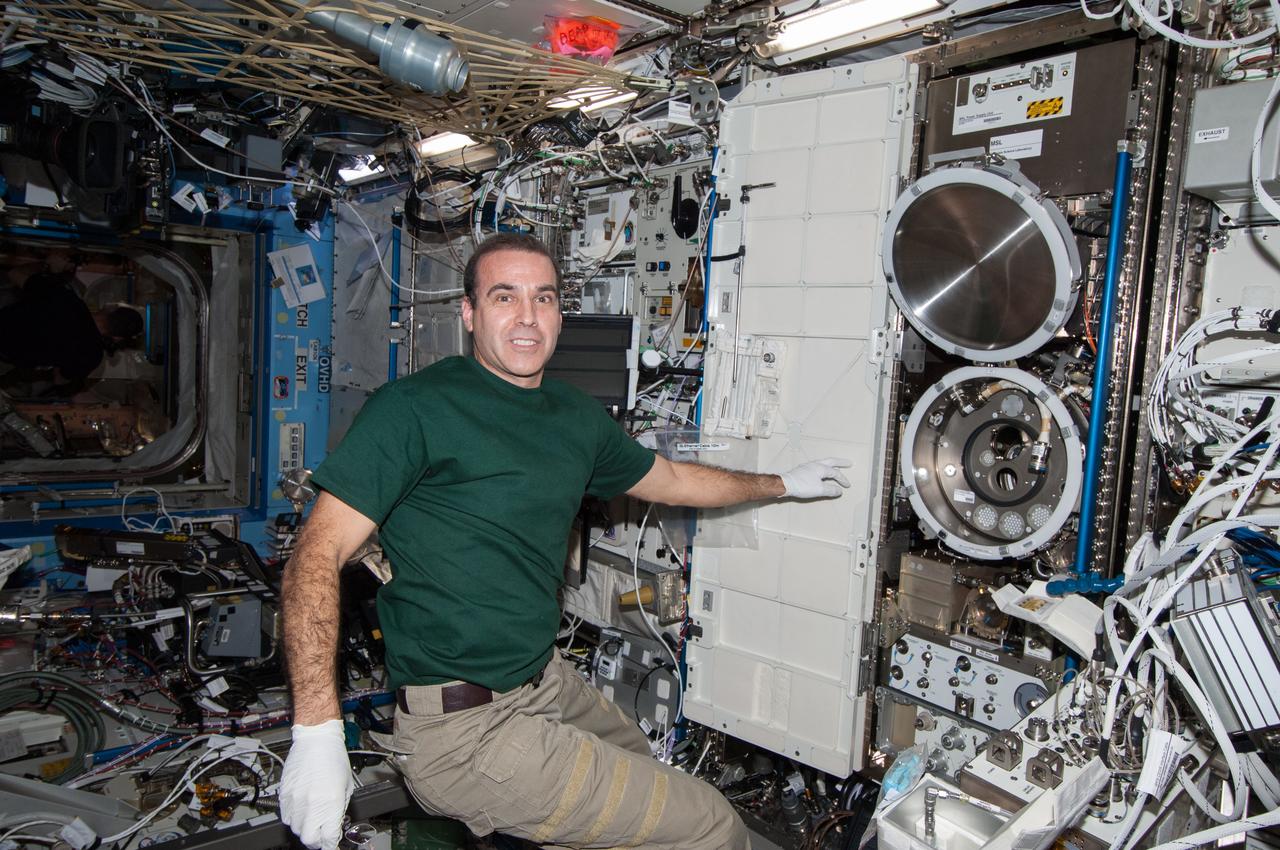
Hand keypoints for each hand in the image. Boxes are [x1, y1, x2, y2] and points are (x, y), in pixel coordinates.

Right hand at [279, 719, 353, 849]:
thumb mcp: (346, 786)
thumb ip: (340, 809)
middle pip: (309, 839)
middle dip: (317, 840)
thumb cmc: (334, 758)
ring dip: (305, 828)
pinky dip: (294, 817)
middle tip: (322, 834)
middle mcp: (312, 803)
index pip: (329, 837)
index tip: (332, 844)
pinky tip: (302, 808)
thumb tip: (335, 826)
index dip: (331, 843)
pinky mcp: (284, 794)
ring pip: (295, 829)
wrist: (316, 739)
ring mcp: (295, 799)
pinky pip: (286, 816)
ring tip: (313, 817)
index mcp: (331, 801)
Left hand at [780, 458, 851, 498]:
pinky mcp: (802, 470)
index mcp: (821, 468)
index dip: (842, 479)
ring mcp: (808, 466)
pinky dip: (824, 468)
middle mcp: (815, 464)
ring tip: (836, 467)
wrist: (785, 484)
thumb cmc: (802, 486)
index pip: (835, 473)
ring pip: (823, 463)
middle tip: (848, 463)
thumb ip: (831, 490)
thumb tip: (839, 491)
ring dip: (832, 465)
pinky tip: (821, 472)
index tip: (847, 486)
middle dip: (840, 463)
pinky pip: (817, 467)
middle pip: (831, 461)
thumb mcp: (820, 490)